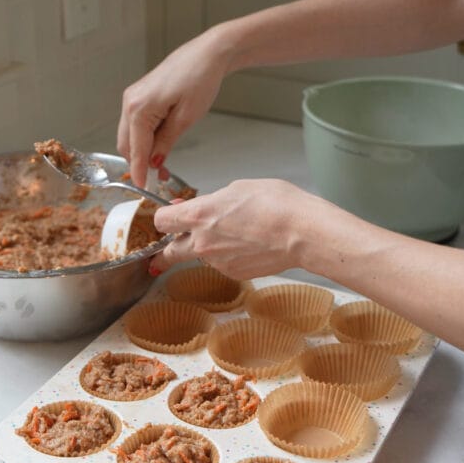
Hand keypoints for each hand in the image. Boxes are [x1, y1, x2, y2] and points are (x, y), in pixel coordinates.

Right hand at [118, 27, 231, 187]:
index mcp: (139, 108)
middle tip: (159, 179)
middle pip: (127, 144)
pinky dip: (145, 138)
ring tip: (164, 165)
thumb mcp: (186, 118)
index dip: (139, 172)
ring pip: (130, 135)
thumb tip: (155, 162)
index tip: (142, 189)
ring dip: (143, 151)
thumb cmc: (200, 79)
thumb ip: (166, 142)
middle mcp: (130, 102)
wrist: (207, 54)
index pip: (135, 150)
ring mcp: (133, 97)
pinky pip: (136, 124)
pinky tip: (161, 146)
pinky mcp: (140, 95)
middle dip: (140, 163)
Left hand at [150, 178, 342, 278]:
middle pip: (168, 252)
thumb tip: (192, 209)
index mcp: (199, 215)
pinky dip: (227, 256)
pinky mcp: (232, 273)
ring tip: (233, 235)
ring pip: (200, 257)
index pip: (161, 221)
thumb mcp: (237, 189)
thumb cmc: (276, 204)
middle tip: (164, 252)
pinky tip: (247, 244)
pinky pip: (221, 264)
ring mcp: (216, 262)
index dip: (163, 218)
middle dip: (165, 251)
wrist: (302, 233)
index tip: (167, 218)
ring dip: (206, 249)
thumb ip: (209, 200)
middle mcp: (202, 242)